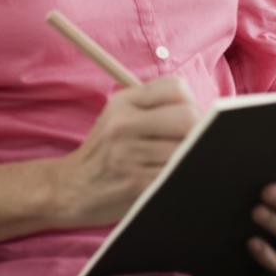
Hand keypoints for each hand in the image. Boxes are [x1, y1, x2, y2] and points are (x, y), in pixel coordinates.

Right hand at [51, 76, 200, 226]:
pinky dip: (182, 177)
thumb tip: (205, 115)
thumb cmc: (104, 153)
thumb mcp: (116, 118)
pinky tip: (174, 179)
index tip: (187, 119)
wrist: (70, 187)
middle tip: (193, 145)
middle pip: (188, 117)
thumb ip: (153, 109)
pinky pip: (176, 175)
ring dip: (192, 158)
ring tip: (182, 163)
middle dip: (200, 132)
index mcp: (122, 103)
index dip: (190, 103)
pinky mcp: (136, 183)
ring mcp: (129, 154)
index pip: (176, 88)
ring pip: (186, 149)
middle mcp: (123, 124)